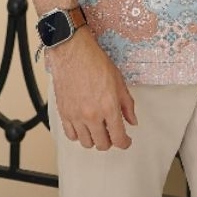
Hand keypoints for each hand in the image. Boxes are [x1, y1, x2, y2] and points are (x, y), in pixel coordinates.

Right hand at [49, 29, 137, 150]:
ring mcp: (76, 116)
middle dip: (110, 141)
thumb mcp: (119, 81)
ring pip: (86, 143)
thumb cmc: (95, 62)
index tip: (126, 141)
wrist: (73, 52)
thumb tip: (132, 121)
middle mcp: (92, 116)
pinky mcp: (63, 113)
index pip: (118, 138)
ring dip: (94, 139)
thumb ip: (127, 104)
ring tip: (97, 128)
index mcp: (109, 108)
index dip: (125, 143)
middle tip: (111, 132)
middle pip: (102, 144)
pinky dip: (78, 135)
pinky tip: (83, 126)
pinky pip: (71, 135)